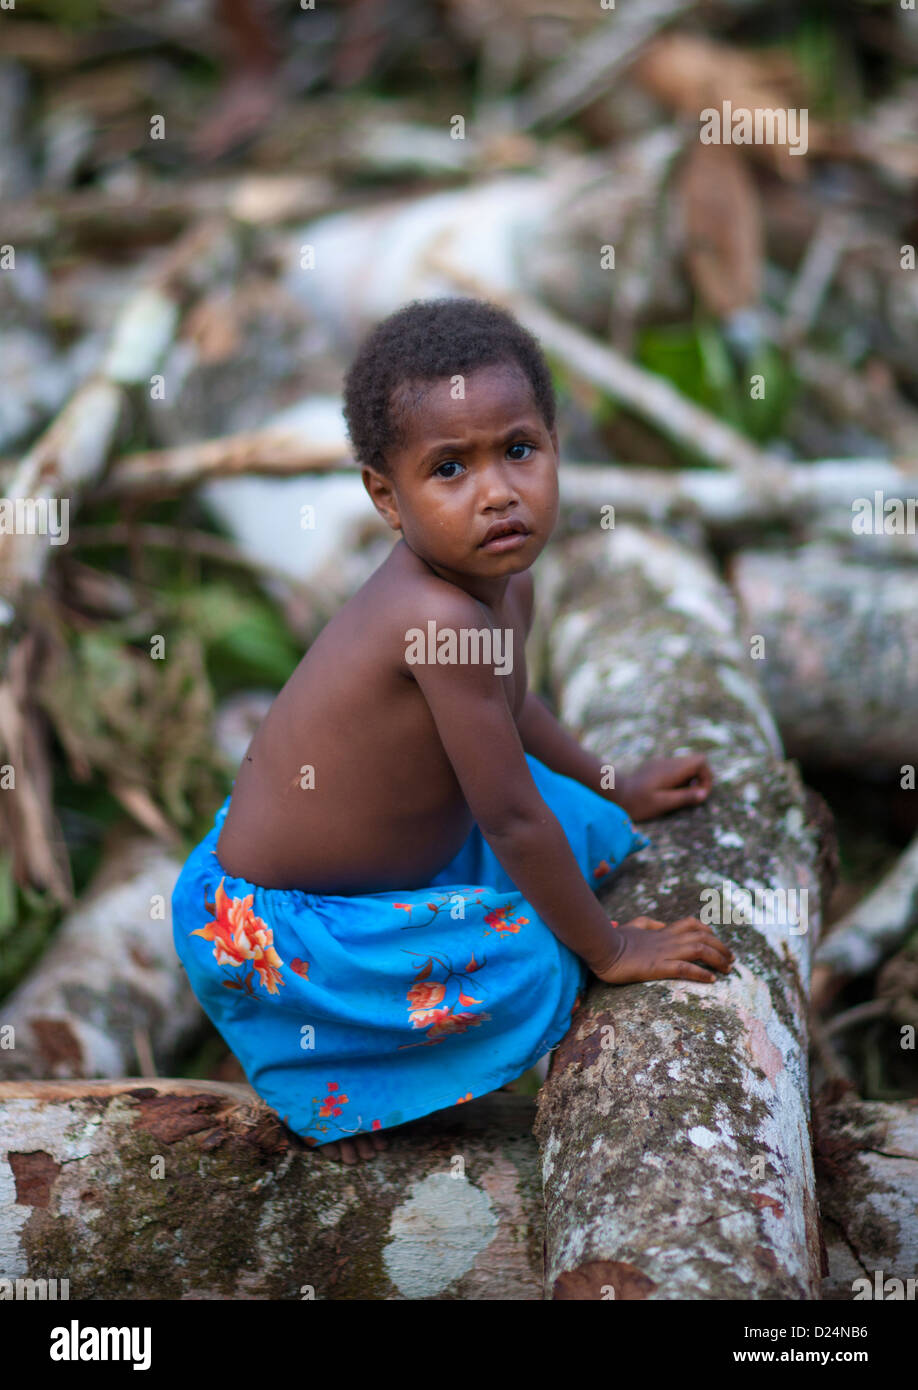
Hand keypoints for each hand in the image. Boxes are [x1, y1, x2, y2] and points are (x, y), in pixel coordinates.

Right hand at [590, 915, 732, 985]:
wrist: (602, 946)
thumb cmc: (614, 938)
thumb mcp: (634, 925)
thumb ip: (649, 923)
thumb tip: (660, 924)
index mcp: (662, 931)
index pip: (692, 924)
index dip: (709, 932)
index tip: (717, 943)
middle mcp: (668, 939)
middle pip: (703, 937)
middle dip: (721, 947)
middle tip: (732, 960)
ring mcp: (664, 953)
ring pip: (699, 950)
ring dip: (718, 959)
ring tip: (728, 969)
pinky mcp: (658, 967)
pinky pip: (685, 969)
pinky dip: (701, 974)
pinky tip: (712, 980)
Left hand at [613, 755, 712, 821]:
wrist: (613, 793)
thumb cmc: (637, 802)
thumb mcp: (663, 803)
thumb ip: (684, 797)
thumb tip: (703, 794)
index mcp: (672, 769)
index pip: (701, 761)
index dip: (706, 777)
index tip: (699, 794)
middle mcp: (668, 762)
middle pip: (695, 763)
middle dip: (699, 779)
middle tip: (690, 796)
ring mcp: (661, 764)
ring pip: (685, 767)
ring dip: (688, 781)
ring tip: (678, 797)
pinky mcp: (655, 768)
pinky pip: (674, 770)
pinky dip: (678, 780)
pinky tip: (666, 793)